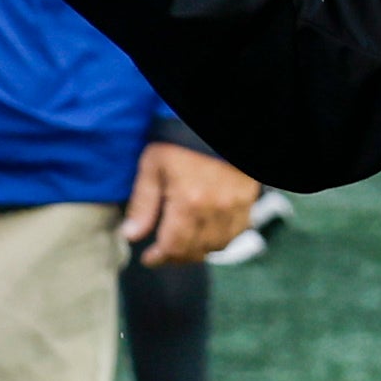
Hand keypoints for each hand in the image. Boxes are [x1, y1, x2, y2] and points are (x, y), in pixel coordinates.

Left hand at [124, 141, 260, 265]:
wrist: (218, 122)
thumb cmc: (181, 140)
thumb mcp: (153, 166)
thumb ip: (142, 203)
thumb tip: (131, 235)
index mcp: (189, 202)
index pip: (174, 247)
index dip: (159, 258)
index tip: (149, 258)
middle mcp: (215, 210)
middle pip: (196, 250)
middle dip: (176, 256)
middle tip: (163, 252)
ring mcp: (235, 207)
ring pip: (218, 245)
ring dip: (199, 249)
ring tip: (184, 243)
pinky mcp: (249, 201)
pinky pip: (237, 232)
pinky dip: (221, 237)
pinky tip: (208, 231)